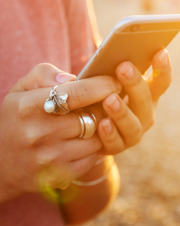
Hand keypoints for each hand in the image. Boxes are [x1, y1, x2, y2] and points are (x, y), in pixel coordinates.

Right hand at [0, 64, 120, 202]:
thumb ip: (44, 74)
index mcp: (30, 107)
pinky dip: (92, 147)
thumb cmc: (14, 119)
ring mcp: (50, 158)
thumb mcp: (20, 89)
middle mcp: (40, 133)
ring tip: (93, 119)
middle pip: (92, 116)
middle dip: (104, 106)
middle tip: (106, 100)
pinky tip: (83, 139)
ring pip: (96, 139)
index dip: (102, 85)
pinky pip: (91, 158)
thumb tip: (73, 77)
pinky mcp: (59, 175)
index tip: (114, 82)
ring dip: (100, 127)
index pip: (78, 93)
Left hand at [97, 49, 171, 153]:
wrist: (89, 125)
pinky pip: (116, 143)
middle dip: (136, 83)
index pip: (161, 81)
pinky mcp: (117, 146)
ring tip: (110, 99)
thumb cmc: (99, 94)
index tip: (160, 52)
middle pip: (147, 100)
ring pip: (134, 125)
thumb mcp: (105, 78)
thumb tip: (109, 50)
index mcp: (146, 94)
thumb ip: (110, 67)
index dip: (163, 68)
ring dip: (122, 112)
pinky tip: (102, 123)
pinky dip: (110, 133)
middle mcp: (145, 113)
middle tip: (123, 67)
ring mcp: (133, 132)